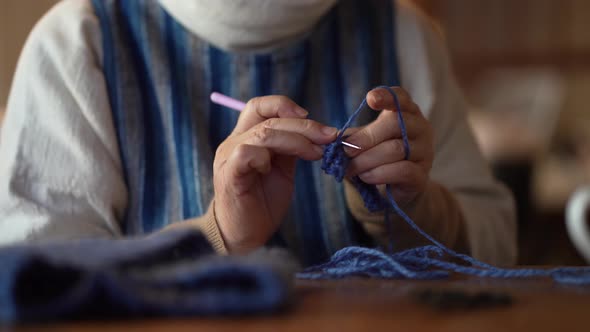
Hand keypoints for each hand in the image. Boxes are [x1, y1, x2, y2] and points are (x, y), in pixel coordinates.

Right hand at [213, 96, 337, 252]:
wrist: (245, 236)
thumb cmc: (262, 203)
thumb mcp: (282, 169)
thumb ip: (291, 148)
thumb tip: (319, 132)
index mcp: (245, 137)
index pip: (260, 106)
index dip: (284, 105)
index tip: (310, 117)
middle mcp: (234, 142)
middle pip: (268, 119)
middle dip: (304, 126)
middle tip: (329, 137)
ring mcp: (229, 157)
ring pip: (263, 134)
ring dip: (295, 140)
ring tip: (315, 154)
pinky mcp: (229, 175)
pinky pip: (247, 153)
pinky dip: (265, 157)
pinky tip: (272, 170)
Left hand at [344, 87, 433, 205]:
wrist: (395, 188)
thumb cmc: (377, 157)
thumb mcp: (363, 142)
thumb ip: (350, 136)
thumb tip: (330, 138)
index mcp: (406, 112)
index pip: (401, 97)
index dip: (387, 96)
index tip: (370, 99)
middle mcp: (421, 128)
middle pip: (396, 123)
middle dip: (366, 138)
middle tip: (346, 151)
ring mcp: (425, 152)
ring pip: (396, 149)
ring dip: (367, 160)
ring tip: (351, 169)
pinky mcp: (422, 175)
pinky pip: (402, 170)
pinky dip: (379, 174)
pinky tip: (366, 177)